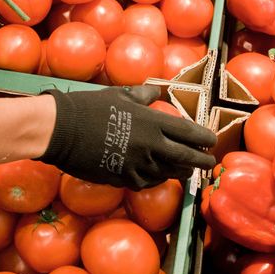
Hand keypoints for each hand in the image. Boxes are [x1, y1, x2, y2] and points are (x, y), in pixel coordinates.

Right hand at [38, 84, 216, 189]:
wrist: (63, 130)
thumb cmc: (90, 107)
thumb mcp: (120, 95)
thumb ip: (142, 96)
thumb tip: (155, 91)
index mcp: (152, 122)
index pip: (188, 132)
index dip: (203, 138)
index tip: (212, 141)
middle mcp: (150, 145)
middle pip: (185, 157)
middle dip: (201, 162)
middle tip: (209, 163)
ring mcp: (138, 164)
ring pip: (168, 173)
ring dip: (179, 172)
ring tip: (185, 172)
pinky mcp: (123, 178)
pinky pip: (146, 182)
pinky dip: (154, 179)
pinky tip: (157, 177)